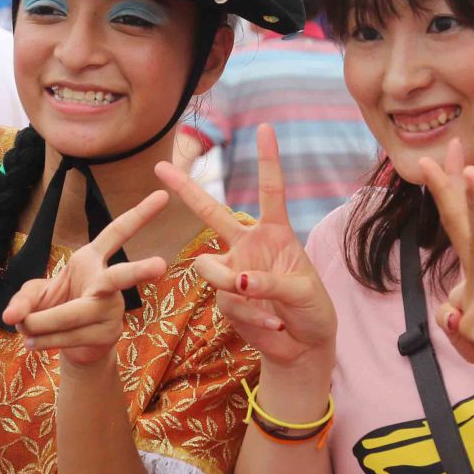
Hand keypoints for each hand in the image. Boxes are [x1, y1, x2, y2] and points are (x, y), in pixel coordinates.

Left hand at [4, 189, 169, 366]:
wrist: (72, 345)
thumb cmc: (54, 308)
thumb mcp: (33, 295)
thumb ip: (22, 299)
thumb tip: (11, 316)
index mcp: (93, 260)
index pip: (117, 232)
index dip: (140, 214)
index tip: (163, 195)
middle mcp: (108, 284)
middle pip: (120, 276)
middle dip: (139, 271)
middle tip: (160, 266)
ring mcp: (113, 310)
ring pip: (77, 313)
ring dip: (44, 323)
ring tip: (22, 330)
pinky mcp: (108, 334)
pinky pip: (73, 336)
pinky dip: (46, 340)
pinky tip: (32, 343)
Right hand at [155, 124, 337, 369]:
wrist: (304, 345)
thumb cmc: (312, 309)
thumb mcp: (302, 291)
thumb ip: (270, 282)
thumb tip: (238, 281)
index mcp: (275, 233)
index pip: (271, 191)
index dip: (268, 160)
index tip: (266, 127)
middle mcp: (249, 246)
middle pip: (212, 212)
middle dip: (186, 189)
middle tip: (161, 167)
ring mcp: (234, 272)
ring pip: (212, 270)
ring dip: (235, 288)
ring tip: (266, 307)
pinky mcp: (226, 300)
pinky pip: (227, 303)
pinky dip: (250, 316)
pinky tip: (273, 325)